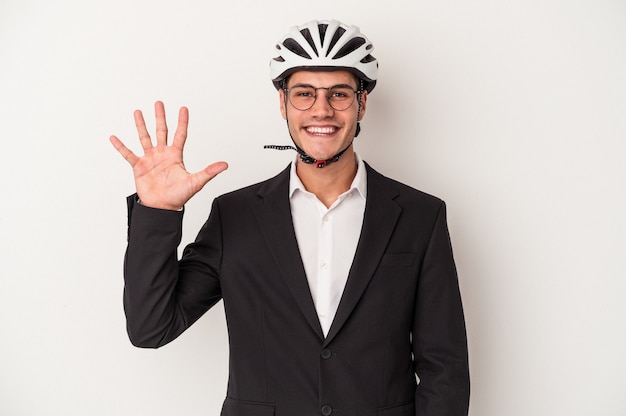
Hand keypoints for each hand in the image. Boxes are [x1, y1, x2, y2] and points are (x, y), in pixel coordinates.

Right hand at [110, 101, 227, 209]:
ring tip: (137, 112)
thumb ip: (209, 172)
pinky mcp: (139, 167)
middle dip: (160, 117)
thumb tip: (224, 165)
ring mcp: (150, 159)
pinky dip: (121, 146)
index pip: (180, 135)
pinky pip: (128, 154)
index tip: (183, 108)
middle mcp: (162, 155)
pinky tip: (114, 137)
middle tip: (159, 103)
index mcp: (176, 156)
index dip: (182, 122)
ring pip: (144, 138)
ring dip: (141, 125)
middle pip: (161, 131)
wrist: (162, 209)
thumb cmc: (179, 197)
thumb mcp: (196, 182)